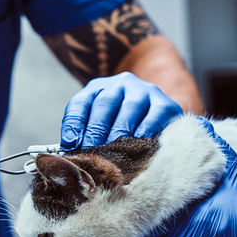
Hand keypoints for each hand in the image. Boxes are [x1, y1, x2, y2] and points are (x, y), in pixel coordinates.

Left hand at [60, 73, 182, 150]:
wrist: (159, 117)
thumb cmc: (122, 128)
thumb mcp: (100, 126)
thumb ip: (85, 134)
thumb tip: (70, 148)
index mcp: (98, 89)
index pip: (81, 103)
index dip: (74, 124)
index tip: (70, 144)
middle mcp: (121, 84)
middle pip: (105, 103)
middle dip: (96, 130)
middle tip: (92, 152)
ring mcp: (144, 91)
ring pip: (130, 107)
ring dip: (120, 130)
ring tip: (113, 150)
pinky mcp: (165, 103)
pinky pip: (156, 113)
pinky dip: (147, 127)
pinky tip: (140, 139)